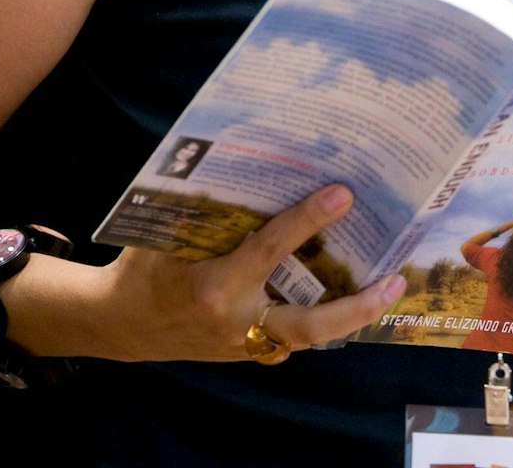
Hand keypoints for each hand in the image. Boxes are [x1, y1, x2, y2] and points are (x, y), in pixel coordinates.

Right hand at [98, 184, 404, 361]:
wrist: (115, 324)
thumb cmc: (140, 267)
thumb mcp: (166, 233)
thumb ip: (208, 209)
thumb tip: (249, 159)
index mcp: (215, 286)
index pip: (271, 249)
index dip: (308, 219)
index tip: (343, 194)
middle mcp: (236, 321)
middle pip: (311, 324)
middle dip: (358, 306)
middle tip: (397, 280)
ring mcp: (243, 344)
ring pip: (308, 337)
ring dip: (351, 316)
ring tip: (390, 288)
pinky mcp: (244, 353)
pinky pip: (290, 340)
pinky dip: (319, 322)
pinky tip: (347, 298)